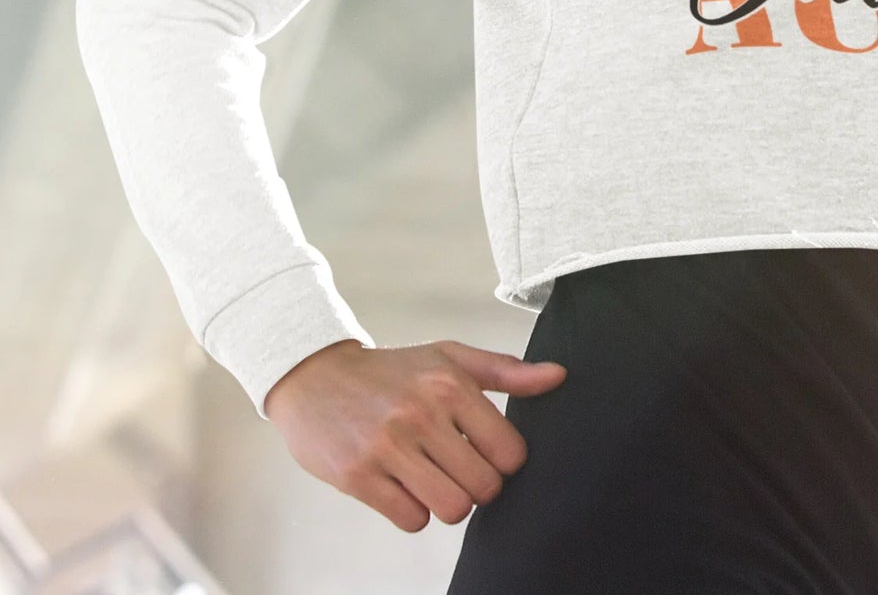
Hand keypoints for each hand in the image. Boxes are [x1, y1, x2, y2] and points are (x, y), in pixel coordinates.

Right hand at [264, 338, 567, 531]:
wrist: (316, 378)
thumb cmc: (395, 371)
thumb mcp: (450, 358)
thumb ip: (507, 371)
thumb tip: (560, 376)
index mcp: (451, 384)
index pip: (511, 452)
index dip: (504, 462)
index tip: (485, 452)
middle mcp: (422, 414)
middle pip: (484, 487)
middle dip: (478, 487)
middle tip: (459, 470)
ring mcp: (389, 447)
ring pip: (452, 509)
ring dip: (448, 503)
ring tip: (433, 479)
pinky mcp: (358, 476)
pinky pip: (411, 520)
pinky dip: (413, 511)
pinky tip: (402, 485)